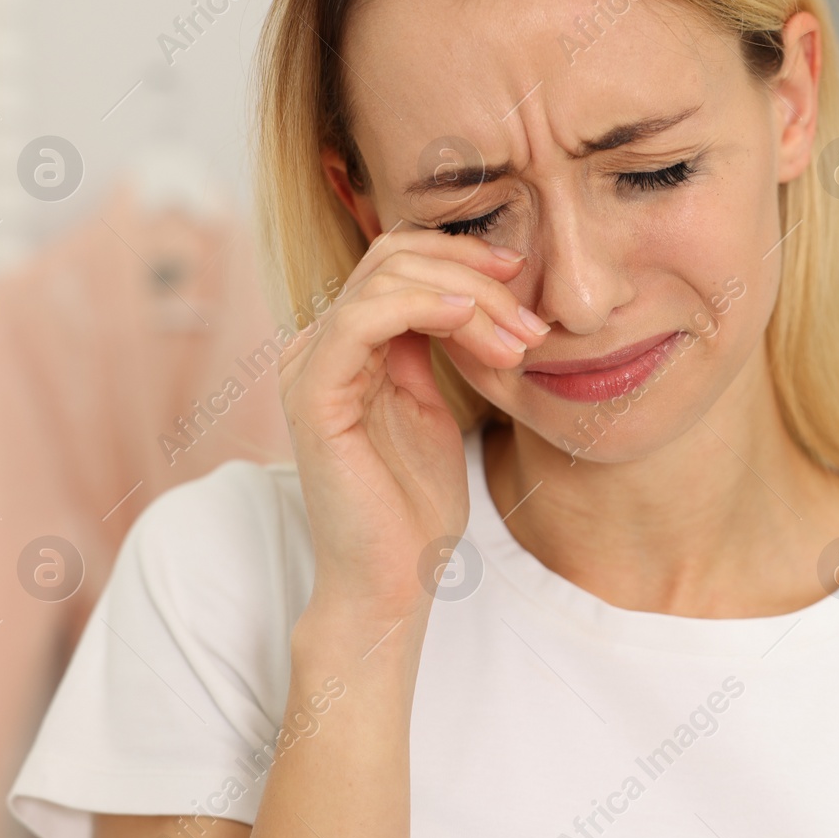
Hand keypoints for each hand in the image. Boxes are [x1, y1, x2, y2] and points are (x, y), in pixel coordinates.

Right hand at [276, 229, 548, 628]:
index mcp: (347, 346)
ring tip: (517, 340)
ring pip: (385, 279)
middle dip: (472, 272)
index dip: (462, 256)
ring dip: (467, 297)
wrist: (392, 581)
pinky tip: (471, 323)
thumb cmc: (415, 507)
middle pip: (391, 257)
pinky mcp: (313, 396)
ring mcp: (309, 368)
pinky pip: (362, 319)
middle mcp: (318, 347)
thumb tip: (471, 295)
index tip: (522, 276)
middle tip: (529, 318)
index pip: (397, 262)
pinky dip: (424, 306)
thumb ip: (435, 350)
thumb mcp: (433, 408)